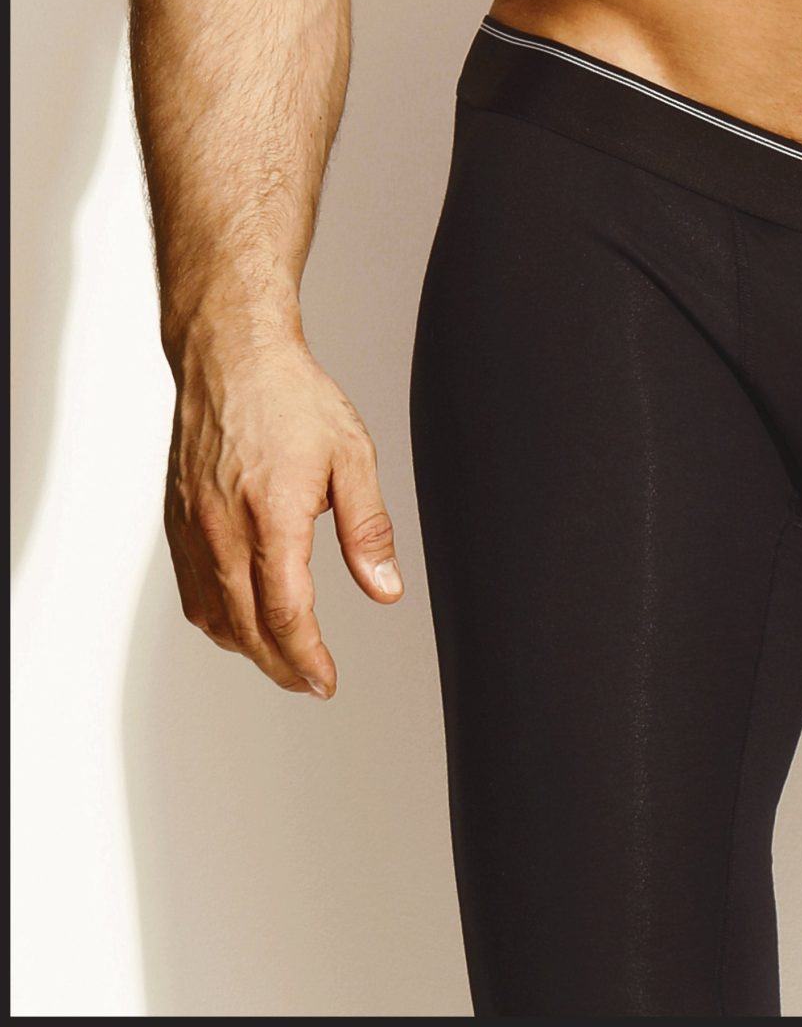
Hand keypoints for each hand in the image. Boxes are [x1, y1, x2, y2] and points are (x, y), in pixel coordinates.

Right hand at [165, 327, 402, 693]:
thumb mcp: (352, 456)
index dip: (307, 659)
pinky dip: (217, 620)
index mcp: (272, 518)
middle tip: (310, 681)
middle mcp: (223, 532)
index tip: (325, 681)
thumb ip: (368, 529)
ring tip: (283, 657)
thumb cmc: (290, 398)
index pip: (286, 615)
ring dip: (248, 649)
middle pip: (246, 630)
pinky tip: (241, 620)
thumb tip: (385, 588)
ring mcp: (193, 530)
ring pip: (213, 618)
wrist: (230, 358)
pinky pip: (191, 592)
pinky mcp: (177, 524)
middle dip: (281, 667)